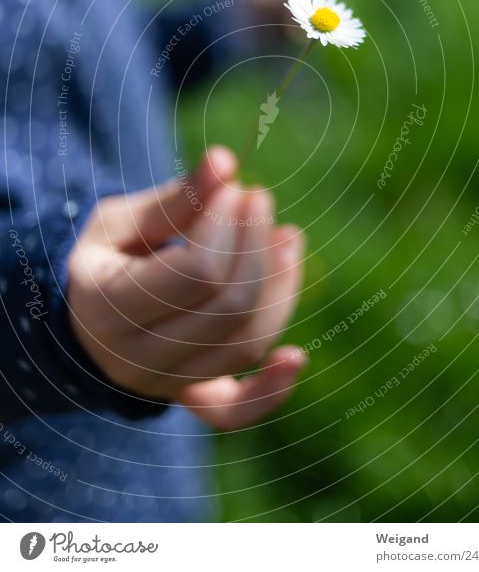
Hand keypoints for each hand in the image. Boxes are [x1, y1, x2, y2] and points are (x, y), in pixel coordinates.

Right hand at [67, 146, 306, 429]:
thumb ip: (175, 199)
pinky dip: (271, 391)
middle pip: (229, 307)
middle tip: (259, 199)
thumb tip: (226, 161)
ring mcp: (166, 386)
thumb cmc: (103, 261)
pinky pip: (235, 412)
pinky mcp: (190, 399)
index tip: (234, 188)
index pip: (197, 272)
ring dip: (281, 288)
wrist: (84, 323)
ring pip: (245, 343)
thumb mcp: (120, 222)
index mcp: (108, 308)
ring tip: (288, 236)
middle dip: (256, 244)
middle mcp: (136, 359)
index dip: (228, 225)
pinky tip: (298, 358)